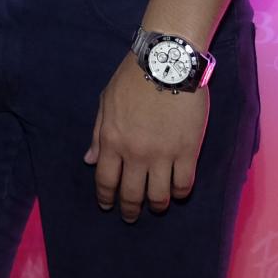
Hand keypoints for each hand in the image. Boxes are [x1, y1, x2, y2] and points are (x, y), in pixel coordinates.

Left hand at [83, 53, 207, 221]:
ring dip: (156, 205)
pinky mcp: (188, 151)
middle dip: (129, 210)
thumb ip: (98, 134)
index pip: (105, 181)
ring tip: (156, 205)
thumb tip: (89, 161)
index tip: (108, 206)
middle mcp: (135, 153)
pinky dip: (179, 193)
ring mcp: (163, 154)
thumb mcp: (106, 102)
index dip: (106, 198)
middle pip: (131, 195)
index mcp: (112, 140)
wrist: (166, 62)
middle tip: (131, 215)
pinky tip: (177, 191)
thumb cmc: (132, 79)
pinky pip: (184, 184)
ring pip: (159, 196)